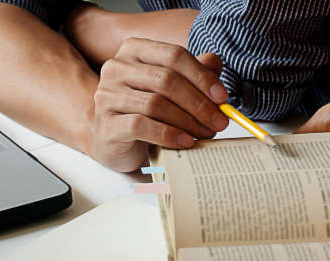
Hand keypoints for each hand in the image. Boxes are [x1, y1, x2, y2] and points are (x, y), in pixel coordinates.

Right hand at [89, 38, 230, 171]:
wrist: (111, 138)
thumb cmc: (142, 110)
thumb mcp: (170, 88)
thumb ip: (192, 72)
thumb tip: (216, 63)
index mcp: (134, 50)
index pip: (174, 55)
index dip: (202, 76)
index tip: (222, 97)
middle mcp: (116, 68)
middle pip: (166, 80)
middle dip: (198, 103)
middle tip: (218, 121)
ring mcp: (107, 96)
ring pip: (155, 104)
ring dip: (187, 121)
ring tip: (204, 133)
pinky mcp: (107, 125)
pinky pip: (141, 126)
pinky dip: (168, 135)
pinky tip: (184, 142)